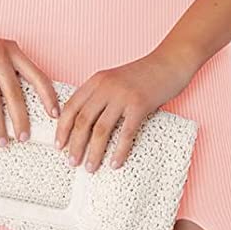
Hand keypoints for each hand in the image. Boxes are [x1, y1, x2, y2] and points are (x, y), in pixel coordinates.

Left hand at [55, 50, 197, 172]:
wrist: (171, 61)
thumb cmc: (144, 75)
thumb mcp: (115, 80)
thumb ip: (100, 96)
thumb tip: (86, 124)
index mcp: (96, 81)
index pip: (71, 107)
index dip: (62, 128)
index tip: (59, 146)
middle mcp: (106, 87)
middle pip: (83, 120)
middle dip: (75, 144)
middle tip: (72, 162)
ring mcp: (123, 96)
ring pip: (101, 129)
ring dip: (93, 152)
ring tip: (90, 168)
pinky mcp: (140, 105)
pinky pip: (125, 133)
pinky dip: (119, 151)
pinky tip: (115, 164)